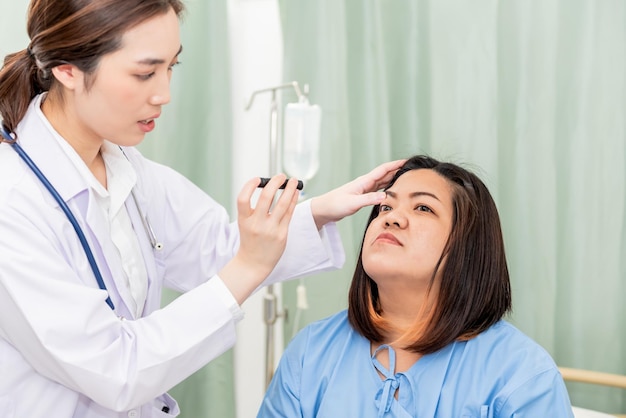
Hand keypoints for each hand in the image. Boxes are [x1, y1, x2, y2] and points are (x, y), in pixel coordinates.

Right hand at [218, 174, 299, 303]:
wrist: (254, 263)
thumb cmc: (250, 241)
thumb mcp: (245, 224)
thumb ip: (254, 209)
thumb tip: (269, 188)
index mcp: (244, 220)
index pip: (243, 199)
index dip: (249, 186)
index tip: (258, 179)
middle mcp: (257, 224)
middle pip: (266, 198)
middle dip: (275, 183)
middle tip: (280, 175)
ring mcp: (270, 229)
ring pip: (282, 204)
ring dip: (289, 189)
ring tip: (293, 180)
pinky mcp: (282, 234)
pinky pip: (289, 213)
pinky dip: (293, 201)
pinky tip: (296, 193)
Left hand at [310, 159, 405, 228]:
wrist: (323, 209)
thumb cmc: (335, 205)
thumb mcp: (353, 204)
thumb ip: (368, 199)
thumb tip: (385, 196)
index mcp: (364, 181)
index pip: (383, 170)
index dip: (395, 165)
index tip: (407, 161)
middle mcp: (365, 183)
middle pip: (385, 173)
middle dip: (398, 169)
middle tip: (412, 168)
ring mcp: (364, 188)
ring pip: (382, 181)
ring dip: (393, 178)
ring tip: (406, 178)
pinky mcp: (362, 195)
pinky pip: (378, 189)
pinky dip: (387, 187)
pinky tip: (392, 190)